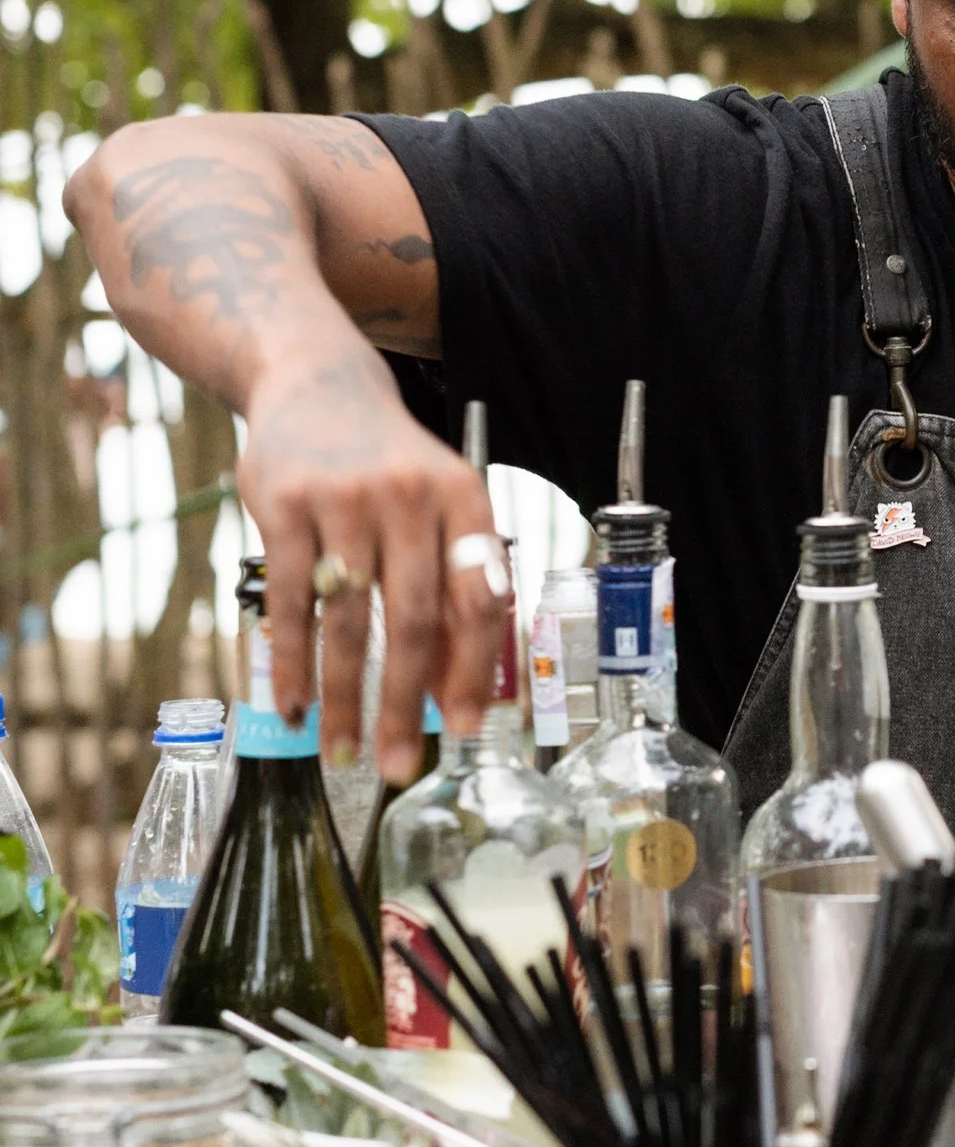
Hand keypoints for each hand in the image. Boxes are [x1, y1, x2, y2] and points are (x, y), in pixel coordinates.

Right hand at [240, 334, 504, 779]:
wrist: (315, 381)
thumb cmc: (389, 464)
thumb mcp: (439, 502)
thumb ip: (454, 580)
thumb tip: (459, 687)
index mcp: (464, 499)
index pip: (480, 599)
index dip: (475, 669)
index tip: (467, 728)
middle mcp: (409, 498)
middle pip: (415, 620)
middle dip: (408, 703)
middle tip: (400, 765)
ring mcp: (343, 500)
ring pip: (349, 621)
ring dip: (345, 697)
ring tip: (343, 750)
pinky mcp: (282, 506)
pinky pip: (291, 603)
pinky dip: (291, 663)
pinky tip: (291, 707)